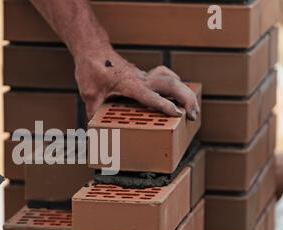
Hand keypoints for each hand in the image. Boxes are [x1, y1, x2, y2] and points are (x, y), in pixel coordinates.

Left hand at [74, 48, 199, 119]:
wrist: (93, 49)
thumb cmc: (91, 69)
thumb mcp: (89, 93)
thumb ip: (93, 110)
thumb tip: (93, 127)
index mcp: (130, 84)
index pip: (152, 95)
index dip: (165, 105)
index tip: (178, 114)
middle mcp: (141, 79)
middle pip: (170, 84)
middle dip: (186, 99)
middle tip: (194, 115)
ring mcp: (144, 76)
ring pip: (171, 79)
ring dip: (185, 92)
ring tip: (194, 107)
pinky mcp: (143, 75)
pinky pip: (165, 77)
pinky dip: (176, 84)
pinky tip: (179, 92)